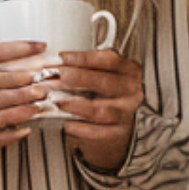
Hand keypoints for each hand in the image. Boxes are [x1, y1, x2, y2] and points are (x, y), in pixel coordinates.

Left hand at [53, 50, 143, 171]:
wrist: (120, 122)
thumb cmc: (107, 93)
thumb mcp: (104, 74)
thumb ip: (86, 67)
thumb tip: (57, 63)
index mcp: (129, 71)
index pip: (109, 60)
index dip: (85, 58)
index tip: (63, 57)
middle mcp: (131, 91)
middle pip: (106, 83)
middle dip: (79, 78)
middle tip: (59, 76)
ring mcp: (127, 112)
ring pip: (101, 110)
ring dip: (77, 106)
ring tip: (60, 103)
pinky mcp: (119, 132)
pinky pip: (99, 132)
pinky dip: (81, 129)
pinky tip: (68, 124)